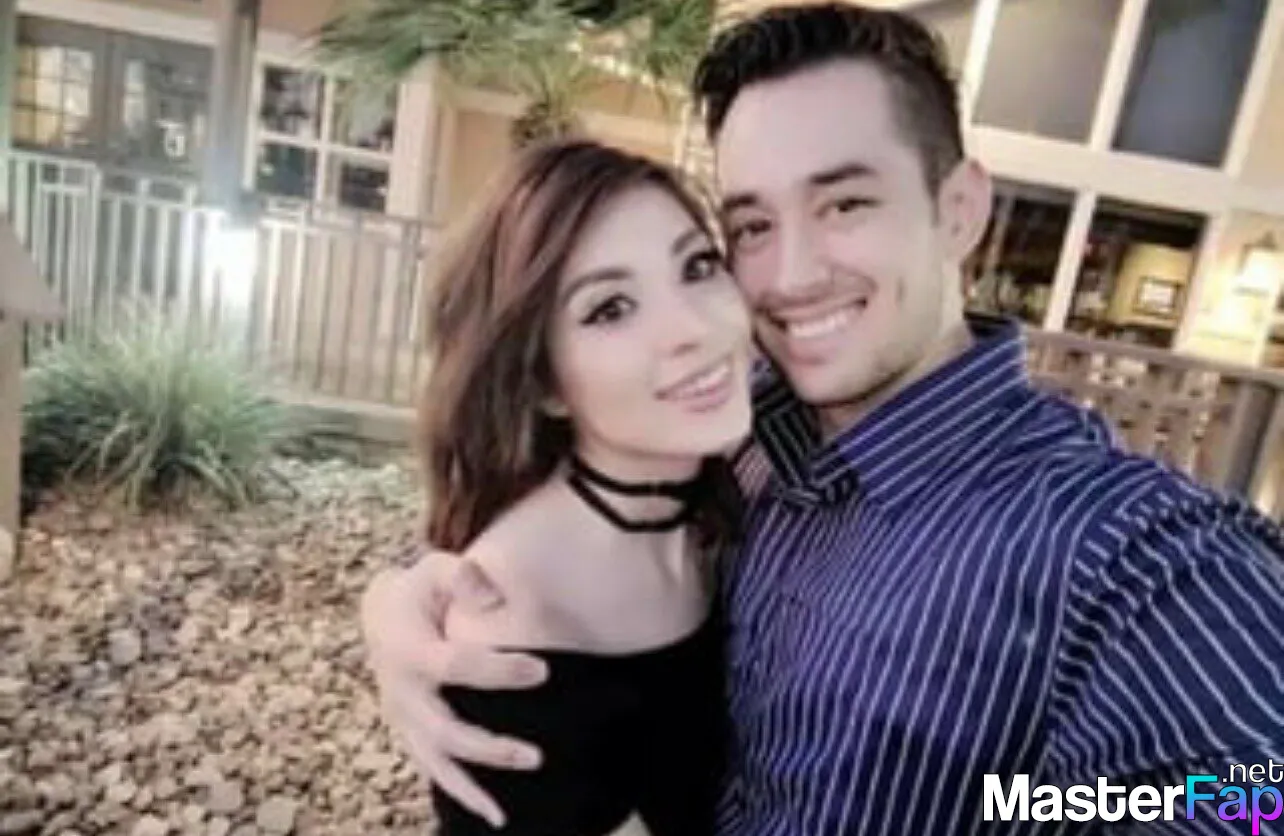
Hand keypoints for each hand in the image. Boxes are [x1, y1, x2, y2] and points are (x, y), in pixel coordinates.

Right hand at [361, 548, 548, 826]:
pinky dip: (458, 792)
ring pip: (433, 761)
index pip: (454, 665)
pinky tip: (491, 812)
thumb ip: (461, 575)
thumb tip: (491, 597)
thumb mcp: (435, 568)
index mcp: (407, 647)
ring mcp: (402, 717)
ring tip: (503, 813)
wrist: (381, 613)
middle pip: (444, 729)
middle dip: (488, 747)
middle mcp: (400, 690)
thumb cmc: (420, 590)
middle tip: (535, 756)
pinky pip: (431, 767)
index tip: (542, 671)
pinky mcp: (408, 732)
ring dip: (470, 787)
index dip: (497, 671)